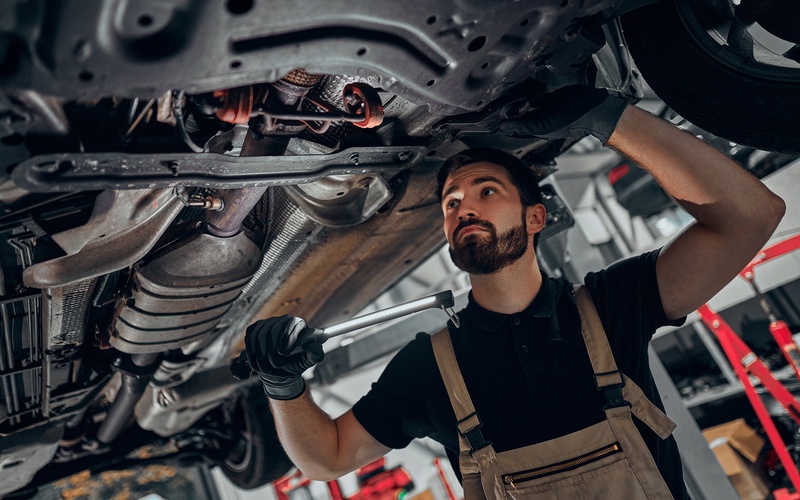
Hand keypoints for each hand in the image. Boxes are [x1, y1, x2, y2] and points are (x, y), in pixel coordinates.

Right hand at [244, 315, 323, 399]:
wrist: (280, 369)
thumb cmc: (296, 363)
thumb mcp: (306, 362)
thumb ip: (314, 355)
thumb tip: (316, 347)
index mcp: (299, 324)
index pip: (291, 324)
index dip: (286, 337)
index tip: (283, 353)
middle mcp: (284, 319)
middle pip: (273, 330)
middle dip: (272, 351)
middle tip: (275, 365)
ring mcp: (269, 323)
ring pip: (260, 335)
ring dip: (261, 355)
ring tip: (267, 369)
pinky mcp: (256, 329)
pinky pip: (251, 337)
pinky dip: (252, 353)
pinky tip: (257, 364)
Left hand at [499, 85, 628, 143]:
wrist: (591, 107)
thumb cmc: (571, 120)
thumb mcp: (544, 124)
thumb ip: (523, 125)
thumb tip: (503, 125)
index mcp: (534, 130)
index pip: (512, 129)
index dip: (500, 125)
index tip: (486, 121)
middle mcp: (537, 120)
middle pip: (516, 117)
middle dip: (505, 112)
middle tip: (490, 106)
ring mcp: (543, 108)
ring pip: (524, 105)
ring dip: (515, 101)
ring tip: (502, 96)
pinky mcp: (550, 98)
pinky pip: (535, 95)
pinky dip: (528, 92)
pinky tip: (521, 88)